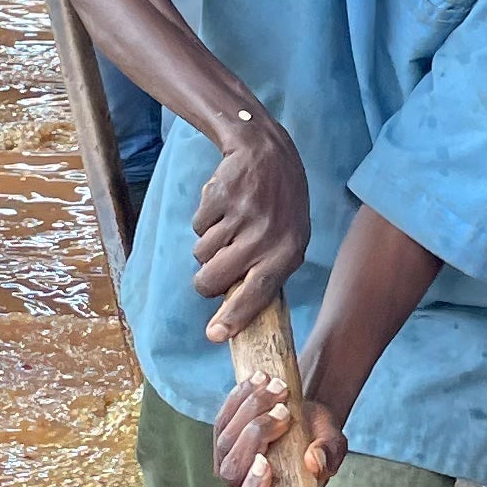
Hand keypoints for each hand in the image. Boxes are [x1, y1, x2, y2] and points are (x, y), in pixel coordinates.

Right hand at [191, 106, 312, 335]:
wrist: (267, 151)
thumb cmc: (280, 204)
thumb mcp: (288, 238)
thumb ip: (268, 271)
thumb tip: (236, 315)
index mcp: (289, 251)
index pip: (259, 293)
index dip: (235, 317)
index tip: (215, 335)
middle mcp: (267, 235)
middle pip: (216, 279)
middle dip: (205, 282)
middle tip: (210, 274)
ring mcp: (243, 215)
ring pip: (202, 253)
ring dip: (207, 245)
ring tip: (229, 225)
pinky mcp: (220, 196)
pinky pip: (197, 226)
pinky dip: (204, 220)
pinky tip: (224, 205)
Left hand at [212, 367, 346, 486]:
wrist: (308, 415)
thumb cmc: (320, 440)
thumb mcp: (333, 446)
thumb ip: (328, 456)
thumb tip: (315, 463)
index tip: (267, 463)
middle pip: (233, 470)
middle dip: (256, 436)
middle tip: (286, 411)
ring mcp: (228, 463)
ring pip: (224, 441)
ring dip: (250, 410)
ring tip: (280, 388)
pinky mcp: (222, 437)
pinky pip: (222, 419)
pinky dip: (241, 397)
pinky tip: (260, 380)